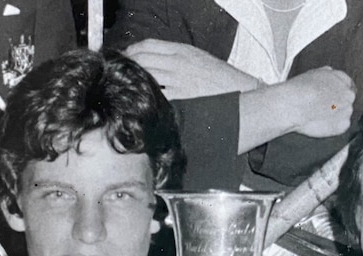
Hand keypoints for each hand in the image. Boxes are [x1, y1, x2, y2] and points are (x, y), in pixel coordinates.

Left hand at [126, 39, 258, 99]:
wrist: (242, 92)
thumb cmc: (222, 78)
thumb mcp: (199, 59)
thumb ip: (177, 58)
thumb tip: (154, 62)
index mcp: (182, 50)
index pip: (147, 45)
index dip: (132, 51)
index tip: (125, 59)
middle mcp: (178, 62)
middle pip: (142, 60)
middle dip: (128, 67)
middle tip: (120, 76)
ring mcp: (179, 80)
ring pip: (146, 76)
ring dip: (134, 82)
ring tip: (128, 90)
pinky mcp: (182, 98)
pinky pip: (157, 96)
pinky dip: (147, 97)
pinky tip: (143, 103)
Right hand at [283, 67, 354, 137]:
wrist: (293, 106)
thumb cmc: (298, 90)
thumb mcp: (312, 74)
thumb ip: (325, 74)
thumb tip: (329, 72)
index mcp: (341, 79)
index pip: (347, 84)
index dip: (338, 91)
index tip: (331, 96)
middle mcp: (347, 93)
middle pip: (347, 99)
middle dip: (337, 103)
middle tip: (322, 108)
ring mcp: (346, 110)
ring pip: (344, 113)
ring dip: (335, 115)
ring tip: (318, 115)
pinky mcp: (342, 125)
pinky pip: (342, 126)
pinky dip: (334, 126)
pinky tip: (321, 123)